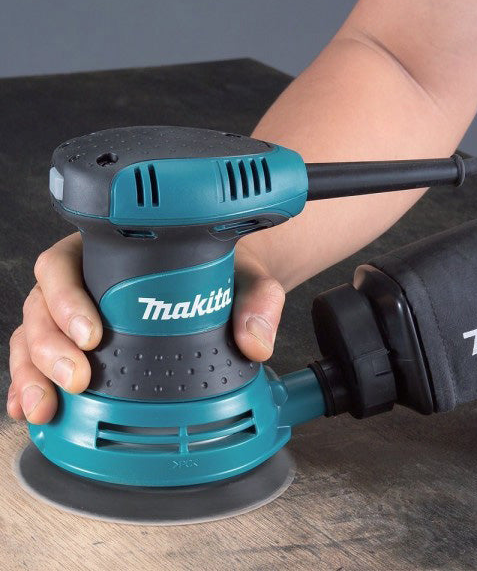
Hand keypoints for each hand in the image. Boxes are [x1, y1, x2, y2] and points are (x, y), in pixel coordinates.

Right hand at [7, 233, 284, 424]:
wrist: (225, 289)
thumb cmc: (221, 276)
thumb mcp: (244, 280)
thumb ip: (256, 301)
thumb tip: (254, 343)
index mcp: (110, 254)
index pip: (66, 265)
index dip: (66, 298)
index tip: (93, 334)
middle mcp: (85, 282)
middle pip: (42, 308)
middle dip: (49, 347)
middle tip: (78, 376)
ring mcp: (76, 316)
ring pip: (34, 338)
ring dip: (33, 374)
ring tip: (47, 407)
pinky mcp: (77, 347)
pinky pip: (41, 363)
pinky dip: (30, 387)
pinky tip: (32, 412)